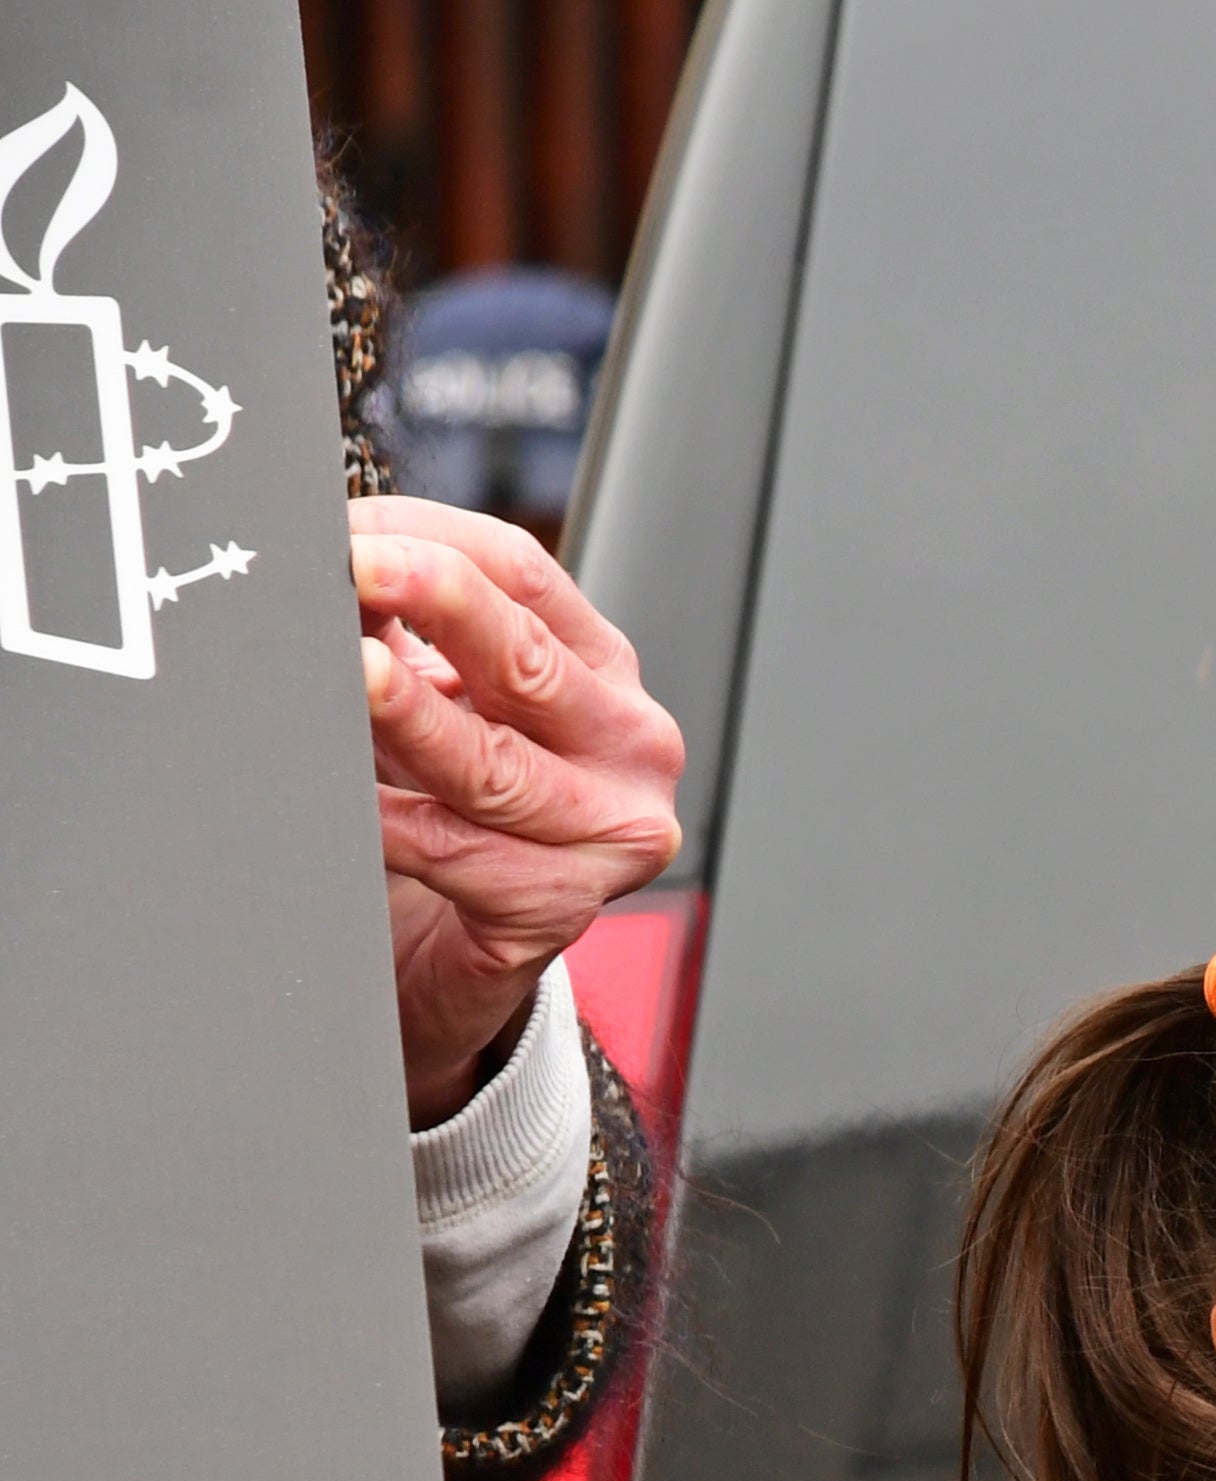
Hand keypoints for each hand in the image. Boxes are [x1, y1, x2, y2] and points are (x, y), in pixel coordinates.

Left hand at [352, 498, 684, 1120]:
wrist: (453, 951)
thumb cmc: (444, 811)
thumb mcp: (433, 702)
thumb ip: (396, 633)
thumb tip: (323, 562)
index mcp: (600, 674)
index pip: (526, 578)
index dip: (434, 543)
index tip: (349, 528)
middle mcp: (626, 748)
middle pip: (528, 661)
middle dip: (436, 603)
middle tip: (356, 567)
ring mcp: (608, 836)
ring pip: (496, 766)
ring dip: (410, 718)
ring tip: (351, 676)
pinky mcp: (560, 910)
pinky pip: (461, 857)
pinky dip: (392, 826)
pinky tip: (345, 803)